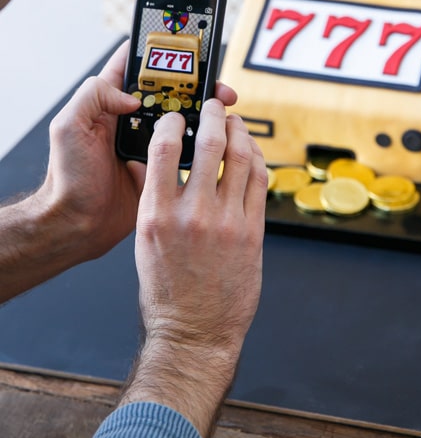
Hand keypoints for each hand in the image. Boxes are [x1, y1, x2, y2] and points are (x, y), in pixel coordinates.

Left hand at [42, 41, 239, 261]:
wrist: (80, 224)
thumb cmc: (68, 179)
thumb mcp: (67, 127)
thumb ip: (93, 96)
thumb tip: (131, 96)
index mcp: (107, 102)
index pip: (134, 65)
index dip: (157, 50)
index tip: (182, 43)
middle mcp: (131, 118)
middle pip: (168, 88)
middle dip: (194, 80)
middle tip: (215, 84)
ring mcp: (149, 140)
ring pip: (183, 115)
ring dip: (203, 108)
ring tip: (222, 106)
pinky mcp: (162, 164)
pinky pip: (188, 146)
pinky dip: (204, 138)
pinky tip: (217, 135)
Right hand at [123, 99, 266, 437]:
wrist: (193, 332)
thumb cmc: (166, 292)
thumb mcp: (144, 242)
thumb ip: (152, 200)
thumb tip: (156, 164)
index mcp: (156, 214)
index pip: (163, 148)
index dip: (174, 121)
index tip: (178, 115)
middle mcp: (192, 213)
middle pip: (210, 143)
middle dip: (214, 115)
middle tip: (215, 105)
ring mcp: (226, 222)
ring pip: (241, 157)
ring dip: (240, 132)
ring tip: (235, 123)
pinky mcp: (252, 233)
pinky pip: (259, 182)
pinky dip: (256, 160)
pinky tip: (251, 153)